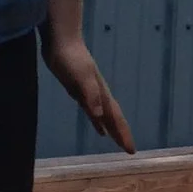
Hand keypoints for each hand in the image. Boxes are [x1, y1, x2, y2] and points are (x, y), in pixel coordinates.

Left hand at [43, 28, 136, 152]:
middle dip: (122, 134)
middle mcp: (98, 95)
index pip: (115, 118)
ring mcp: (89, 93)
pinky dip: (97, 121)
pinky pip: (92, 111)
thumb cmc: (70, 58)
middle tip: (129, 151)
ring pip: (104, 116)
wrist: (62, 40)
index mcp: (101, 93)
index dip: (123, 134)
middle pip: (113, 118)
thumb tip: (100, 114)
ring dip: (111, 129)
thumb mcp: (80, 77)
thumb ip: (90, 95)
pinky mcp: (78, 90)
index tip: (131, 150)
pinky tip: (98, 127)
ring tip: (117, 142)